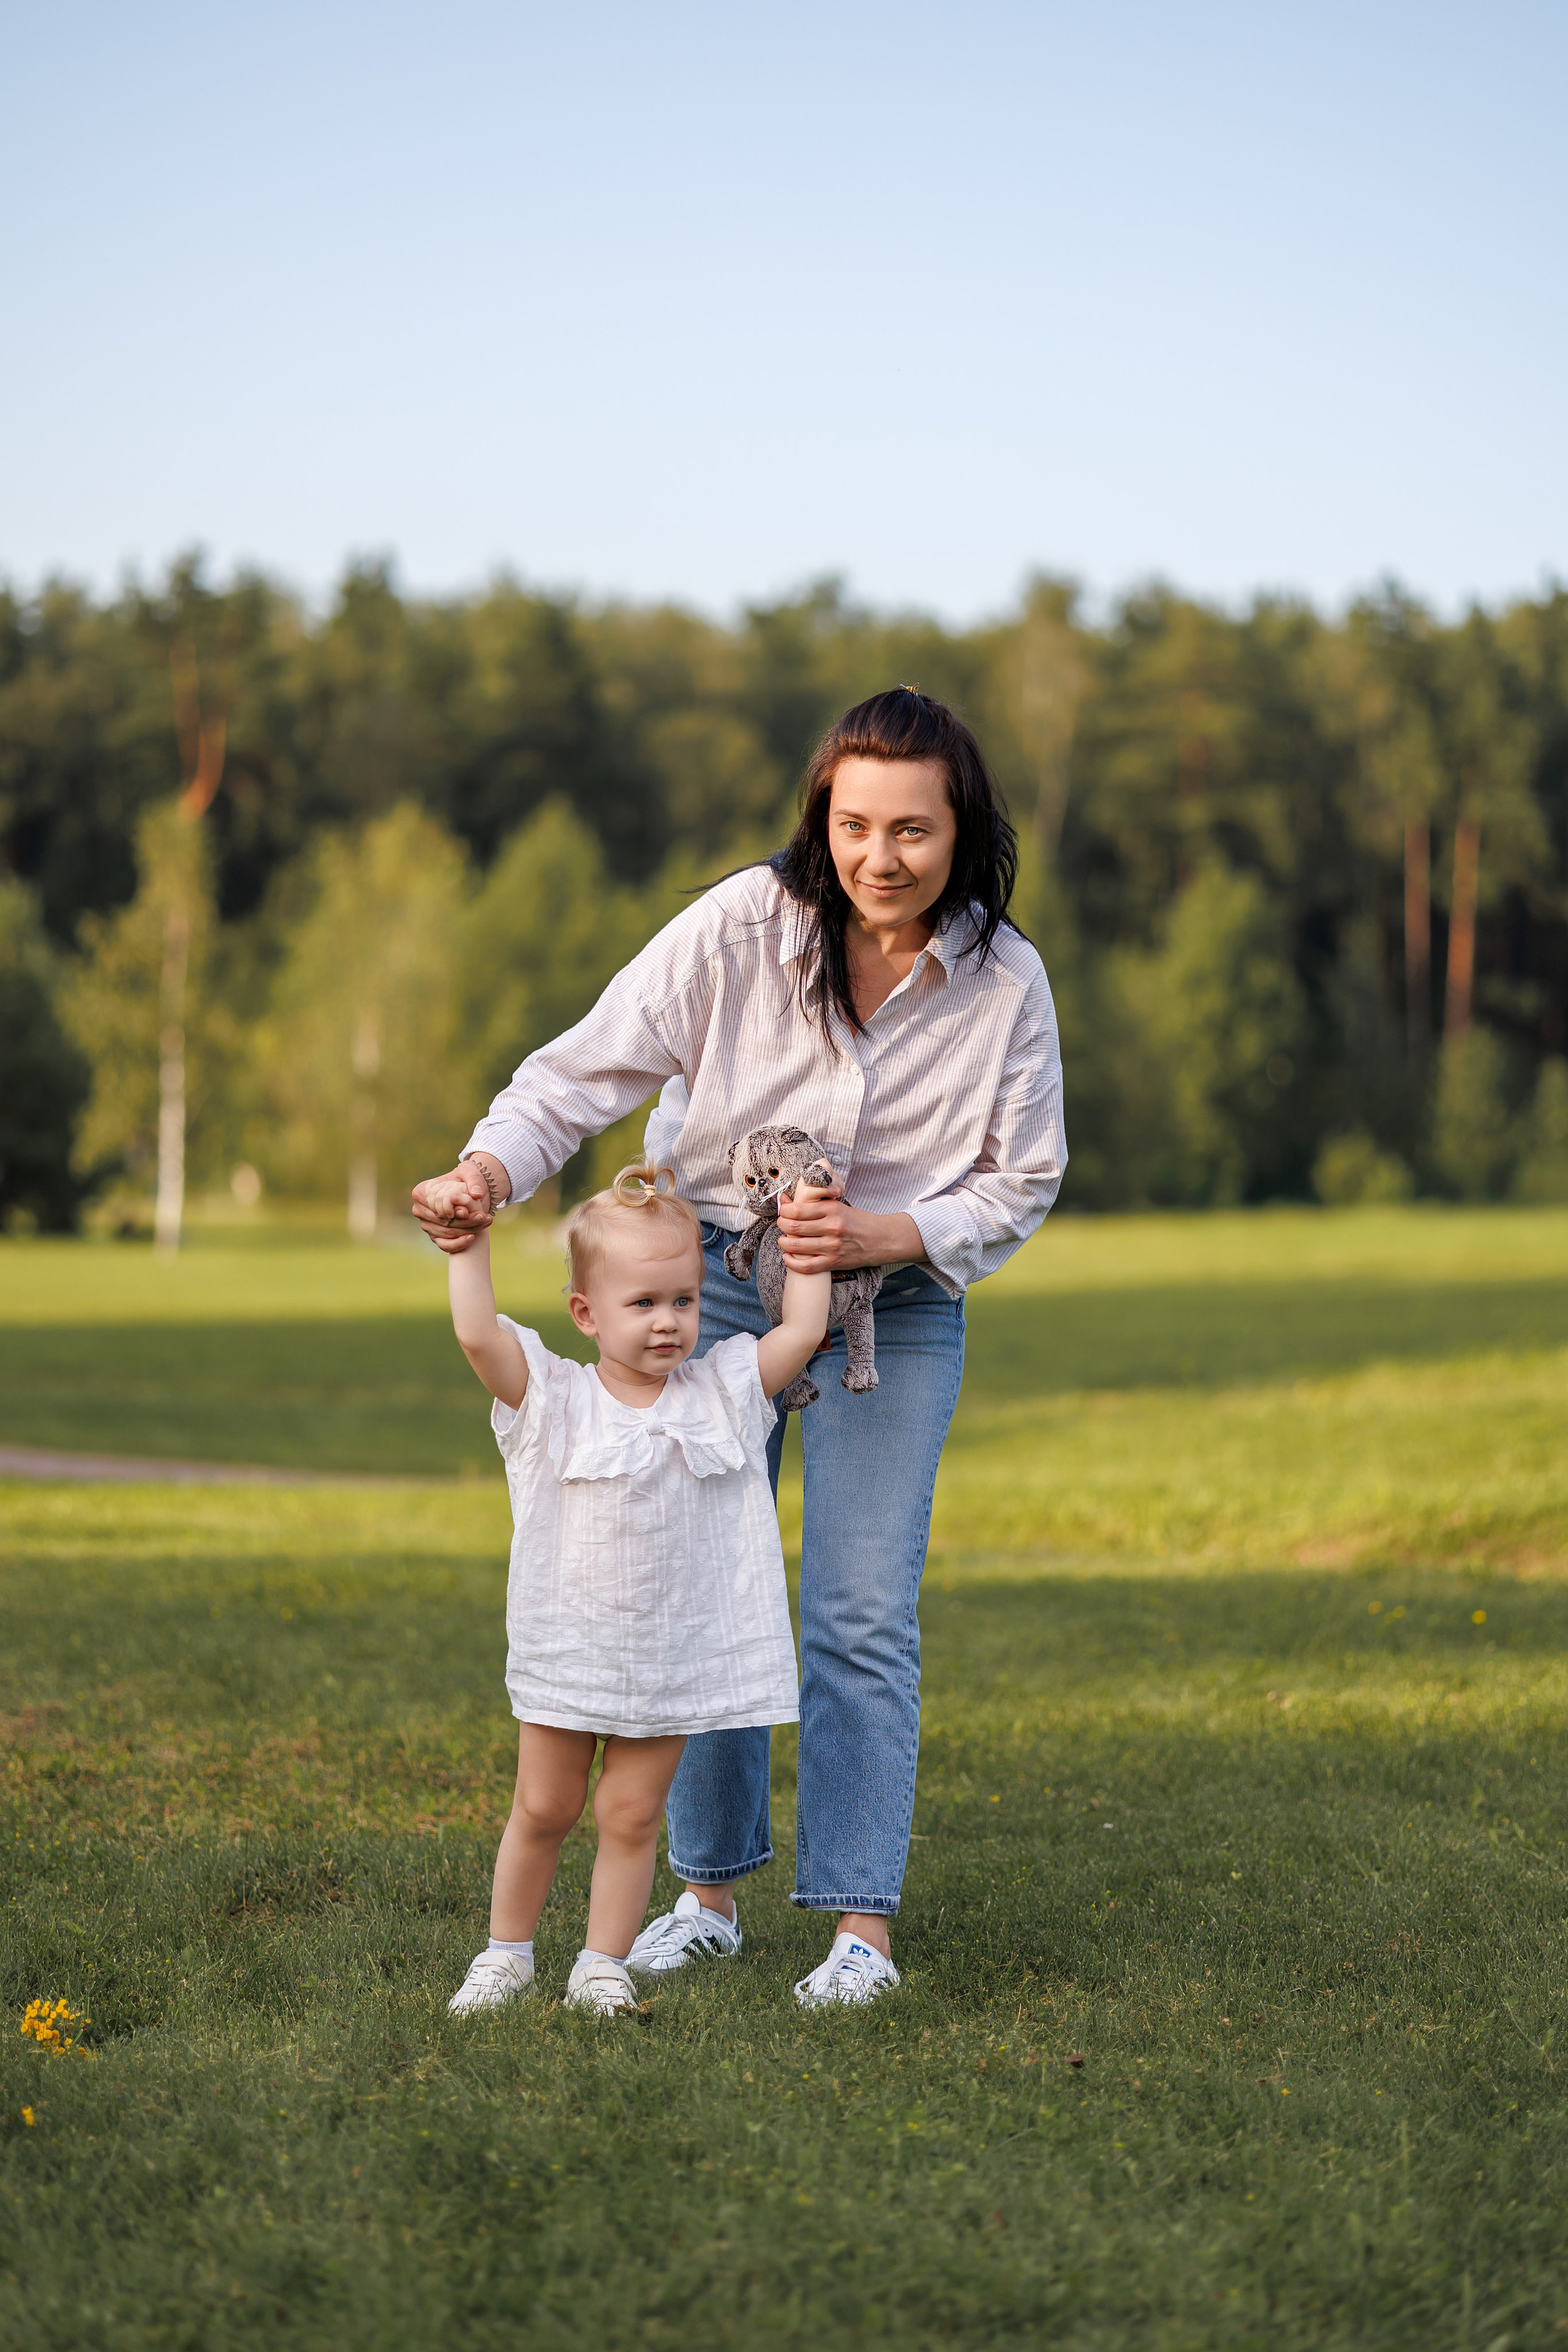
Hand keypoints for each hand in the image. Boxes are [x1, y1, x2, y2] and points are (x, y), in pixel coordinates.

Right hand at [412, 1159, 497, 1254]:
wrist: (470, 1193)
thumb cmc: (466, 1179)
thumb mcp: (471, 1172)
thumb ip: (474, 1180)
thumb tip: (476, 1194)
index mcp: (421, 1192)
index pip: (437, 1205)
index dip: (453, 1209)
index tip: (469, 1210)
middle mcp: (419, 1210)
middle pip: (443, 1221)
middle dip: (465, 1221)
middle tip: (483, 1217)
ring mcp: (426, 1225)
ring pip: (447, 1233)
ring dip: (467, 1230)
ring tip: (485, 1222)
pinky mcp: (434, 1237)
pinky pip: (445, 1245)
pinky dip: (459, 1244)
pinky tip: (472, 1237)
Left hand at [776, 1178, 924, 1274]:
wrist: (883, 1239)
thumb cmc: (860, 1222)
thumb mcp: (839, 1206)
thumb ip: (815, 1205)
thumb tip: (786, 1200)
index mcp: (833, 1209)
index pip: (798, 1209)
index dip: (784, 1211)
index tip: (784, 1211)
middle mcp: (832, 1227)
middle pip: (794, 1227)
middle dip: (782, 1226)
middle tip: (782, 1225)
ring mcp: (833, 1246)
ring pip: (797, 1246)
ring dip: (784, 1243)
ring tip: (783, 1240)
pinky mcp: (835, 1262)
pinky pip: (807, 1266)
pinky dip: (792, 1263)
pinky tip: (788, 1258)